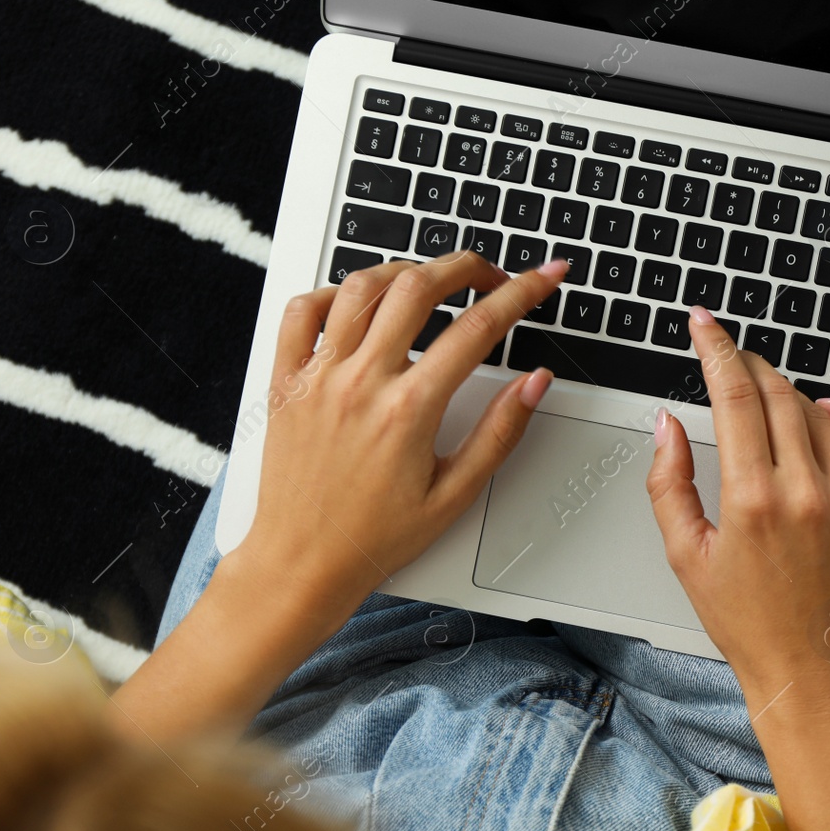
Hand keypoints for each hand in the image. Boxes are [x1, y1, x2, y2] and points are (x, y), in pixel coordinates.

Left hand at [237, 252, 567, 637]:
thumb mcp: (455, 495)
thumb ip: (499, 432)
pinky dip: (332, 293)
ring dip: (404, 270)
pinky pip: (301, 311)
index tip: (544, 277)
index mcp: (408, 410)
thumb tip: (533, 384)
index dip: (522, 293)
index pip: (479, 329)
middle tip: (489, 275)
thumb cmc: (373, 537)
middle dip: (465, 266)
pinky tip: (357, 305)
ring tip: (429, 281)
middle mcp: (360, 382)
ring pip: (361, 286)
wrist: (301, 564)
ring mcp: (318, 377)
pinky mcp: (285, 381)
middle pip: (419, 286)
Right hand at [645, 307, 829, 708]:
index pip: (733, 395)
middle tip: (734, 361)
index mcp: (750, 501)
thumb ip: (669, 483)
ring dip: (793, 396)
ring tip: (773, 402)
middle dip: (750, 367)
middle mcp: (803, 494)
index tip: (705, 327)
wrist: (812, 676)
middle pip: (778, 396)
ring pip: (821, 415)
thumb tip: (666, 424)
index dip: (716, 349)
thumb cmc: (749, 625)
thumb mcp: (686, 557)